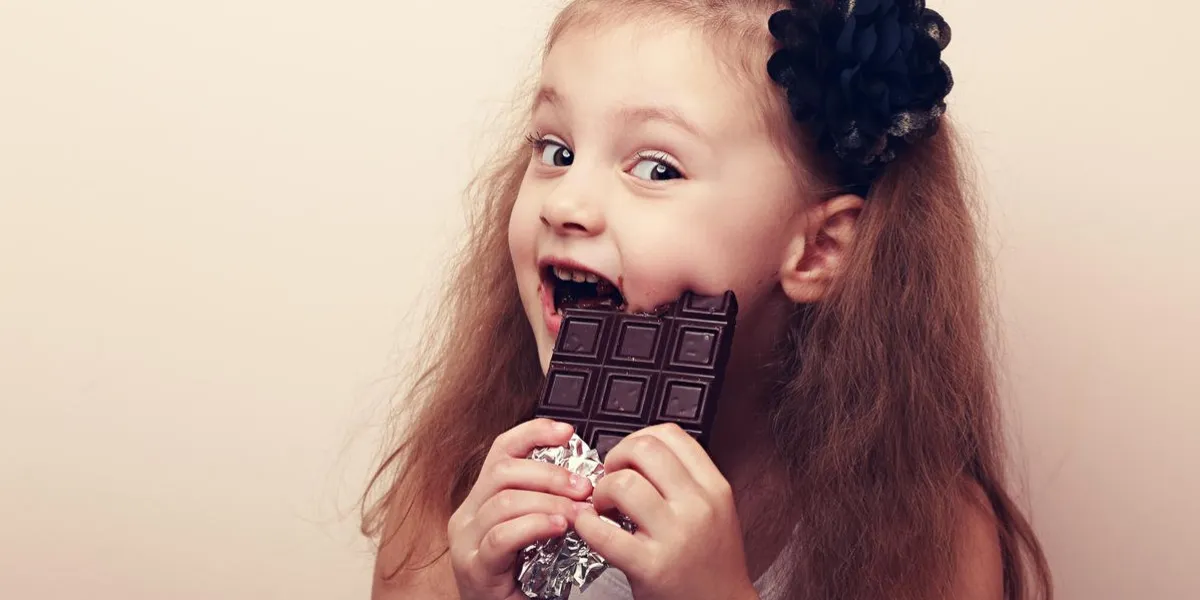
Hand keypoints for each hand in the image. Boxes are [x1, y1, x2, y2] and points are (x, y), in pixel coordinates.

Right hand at [447, 418, 593, 599]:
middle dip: (551, 473)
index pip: (502, 449)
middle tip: (586, 486)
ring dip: (550, 502)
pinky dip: (534, 526)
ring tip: (580, 513)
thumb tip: (585, 476)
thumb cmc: (524, 580)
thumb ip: (547, 503)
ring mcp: (466, 541)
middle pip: (504, 470)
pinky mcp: (473, 568)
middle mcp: (467, 514)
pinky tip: (559, 528)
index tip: (567, 432)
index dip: (534, 433)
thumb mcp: (536, 531)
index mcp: (482, 498)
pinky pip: (501, 536)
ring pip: (504, 501)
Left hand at [574, 424, 757, 599]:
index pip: (671, 434)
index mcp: (714, 487)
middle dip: (616, 458)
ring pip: (624, 484)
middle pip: (644, 449)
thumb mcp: (715, 510)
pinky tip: (590, 527)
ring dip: (602, 490)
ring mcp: (675, 536)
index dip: (639, 438)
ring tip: (605, 507)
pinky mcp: (651, 567)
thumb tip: (639, 452)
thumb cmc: (711, 563)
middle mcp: (698, 506)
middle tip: (612, 478)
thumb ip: (685, 479)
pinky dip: (586, 525)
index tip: (630, 458)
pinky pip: (604, 533)